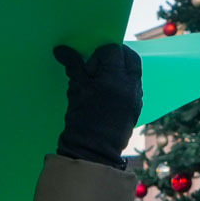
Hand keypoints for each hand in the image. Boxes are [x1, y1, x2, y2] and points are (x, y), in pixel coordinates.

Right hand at [52, 42, 142, 167]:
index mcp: (116, 78)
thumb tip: (61, 49)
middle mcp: (131, 85)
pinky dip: (124, 83)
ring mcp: (137, 97)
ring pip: (135, 71)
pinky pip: (135, 86)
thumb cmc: (82, 119)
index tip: (89, 67)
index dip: (99, 54)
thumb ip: (73, 66)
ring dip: (121, 69)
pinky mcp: (137, 107)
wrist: (93, 151)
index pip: (113, 51)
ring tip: (102, 80)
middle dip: (116, 56)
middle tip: (99, 65)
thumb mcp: (76, 89)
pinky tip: (108, 93)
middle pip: (131, 58)